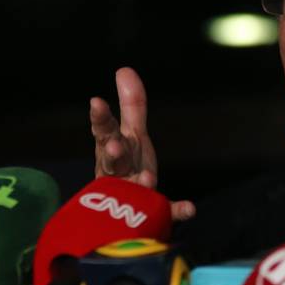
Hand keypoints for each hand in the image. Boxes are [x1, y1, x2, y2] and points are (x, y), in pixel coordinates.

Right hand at [90, 67, 195, 221]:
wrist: (124, 215)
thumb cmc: (126, 167)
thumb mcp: (130, 134)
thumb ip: (130, 105)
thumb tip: (124, 69)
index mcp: (113, 149)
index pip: (104, 131)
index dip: (100, 118)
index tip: (96, 102)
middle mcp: (119, 173)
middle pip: (113, 162)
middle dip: (112, 154)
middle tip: (113, 148)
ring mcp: (133, 195)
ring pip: (132, 190)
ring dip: (139, 184)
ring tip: (148, 180)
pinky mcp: (151, 214)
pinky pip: (164, 213)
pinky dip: (175, 210)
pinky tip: (188, 207)